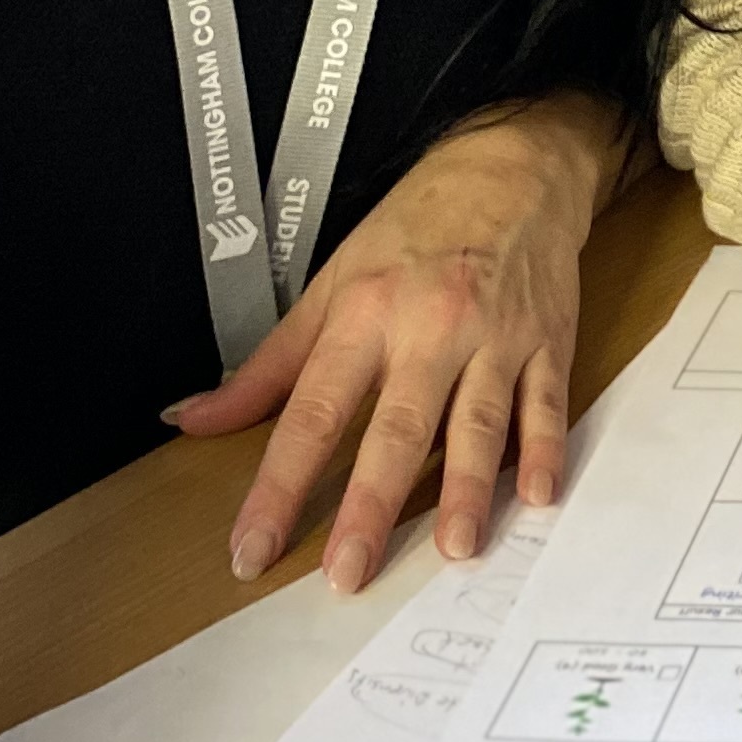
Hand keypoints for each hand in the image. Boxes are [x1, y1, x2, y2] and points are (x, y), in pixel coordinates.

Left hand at [166, 88, 629, 591]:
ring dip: (468, 491)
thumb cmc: (418, 227)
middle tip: (348, 574)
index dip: (278, 486)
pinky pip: (546, 404)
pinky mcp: (549, 340)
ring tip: (456, 549)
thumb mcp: (331, 283)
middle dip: (369, 507)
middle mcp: (430, 327)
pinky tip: (535, 496)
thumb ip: (269, 365)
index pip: (311, 414)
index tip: (253, 547)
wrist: (515, 167)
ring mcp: (496, 336)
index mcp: (364, 313)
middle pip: (396, 430)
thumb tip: (191, 417)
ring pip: (478, 424)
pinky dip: (542, 450)